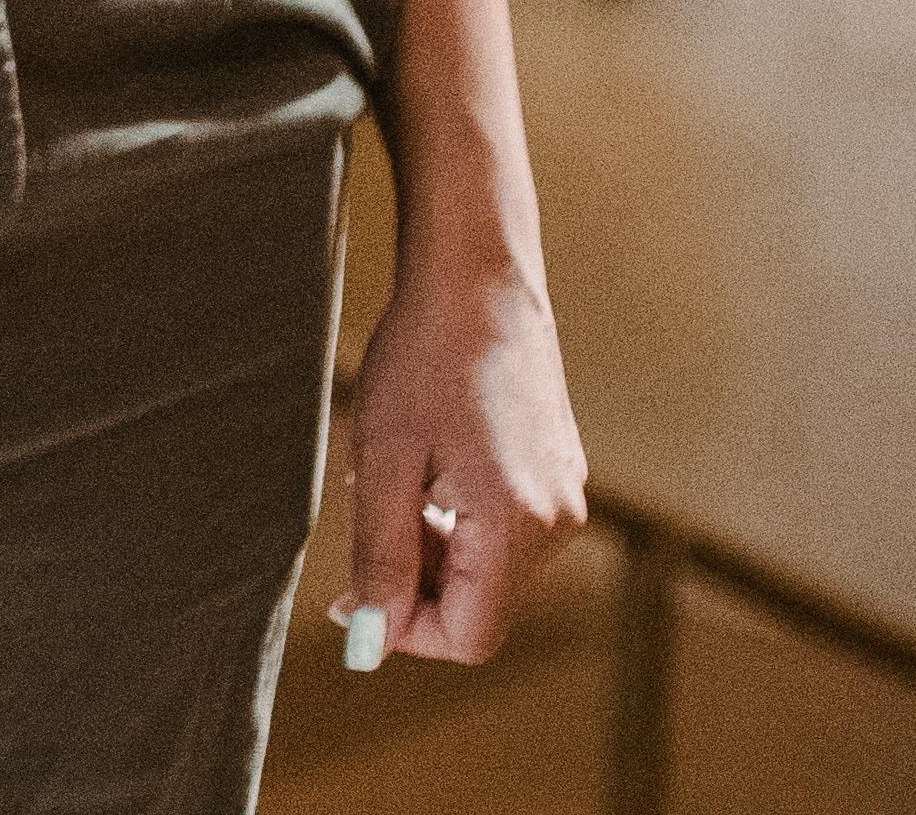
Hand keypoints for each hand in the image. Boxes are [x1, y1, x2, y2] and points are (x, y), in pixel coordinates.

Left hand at [339, 250, 588, 668]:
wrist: (476, 278)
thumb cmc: (424, 358)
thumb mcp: (386, 461)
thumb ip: (382, 557)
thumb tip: (371, 638)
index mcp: (518, 528)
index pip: (468, 637)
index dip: (404, 631)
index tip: (351, 596)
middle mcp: (557, 522)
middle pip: (481, 607)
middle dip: (416, 587)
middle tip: (365, 528)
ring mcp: (564, 496)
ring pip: (490, 571)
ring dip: (434, 552)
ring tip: (395, 485)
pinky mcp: (558, 472)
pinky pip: (504, 532)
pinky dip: (457, 522)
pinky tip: (426, 468)